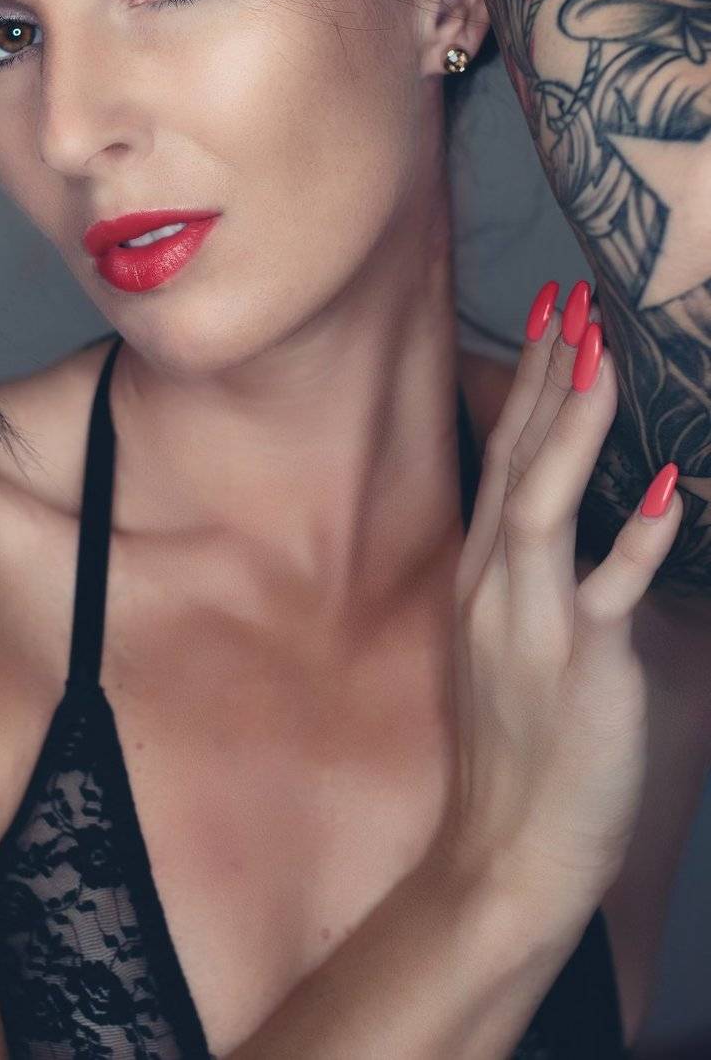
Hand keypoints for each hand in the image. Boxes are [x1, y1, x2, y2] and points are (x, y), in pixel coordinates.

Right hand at [429, 288, 682, 926]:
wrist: (500, 852)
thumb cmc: (517, 749)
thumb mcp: (511, 647)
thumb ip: (542, 579)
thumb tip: (595, 519)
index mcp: (483, 573)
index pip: (504, 456)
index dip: (530, 382)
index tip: (551, 316)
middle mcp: (495, 583)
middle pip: (519, 458)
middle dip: (550, 373)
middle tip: (571, 294)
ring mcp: (528, 621)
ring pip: (544, 500)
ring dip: (574, 422)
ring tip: (600, 350)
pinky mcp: (573, 667)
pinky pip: (607, 590)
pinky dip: (634, 536)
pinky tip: (664, 483)